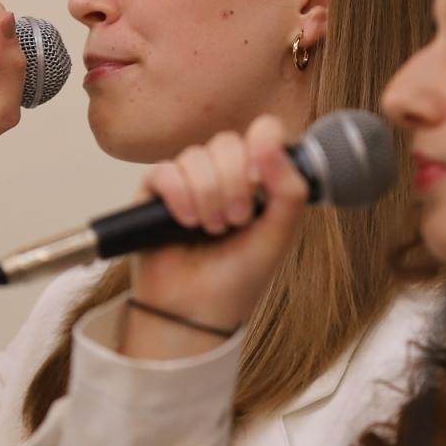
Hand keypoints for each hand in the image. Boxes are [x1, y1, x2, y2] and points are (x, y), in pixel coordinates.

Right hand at [122, 115, 308, 358]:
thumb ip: (289, 188)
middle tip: (237, 221)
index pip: (261, 134)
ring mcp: (188, 181)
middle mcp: (222, 174)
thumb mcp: (280, 234)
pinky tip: (186, 223)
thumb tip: (273, 140)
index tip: (261, 183)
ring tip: (212, 229)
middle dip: (234, 183)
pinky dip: (178, 195)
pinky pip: (164, 171)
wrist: (197, 312)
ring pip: (195, 156)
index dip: (262, 150)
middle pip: (227, 142)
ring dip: (207, 195)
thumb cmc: (239, 277)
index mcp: (256, 178)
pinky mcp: (155, 193)